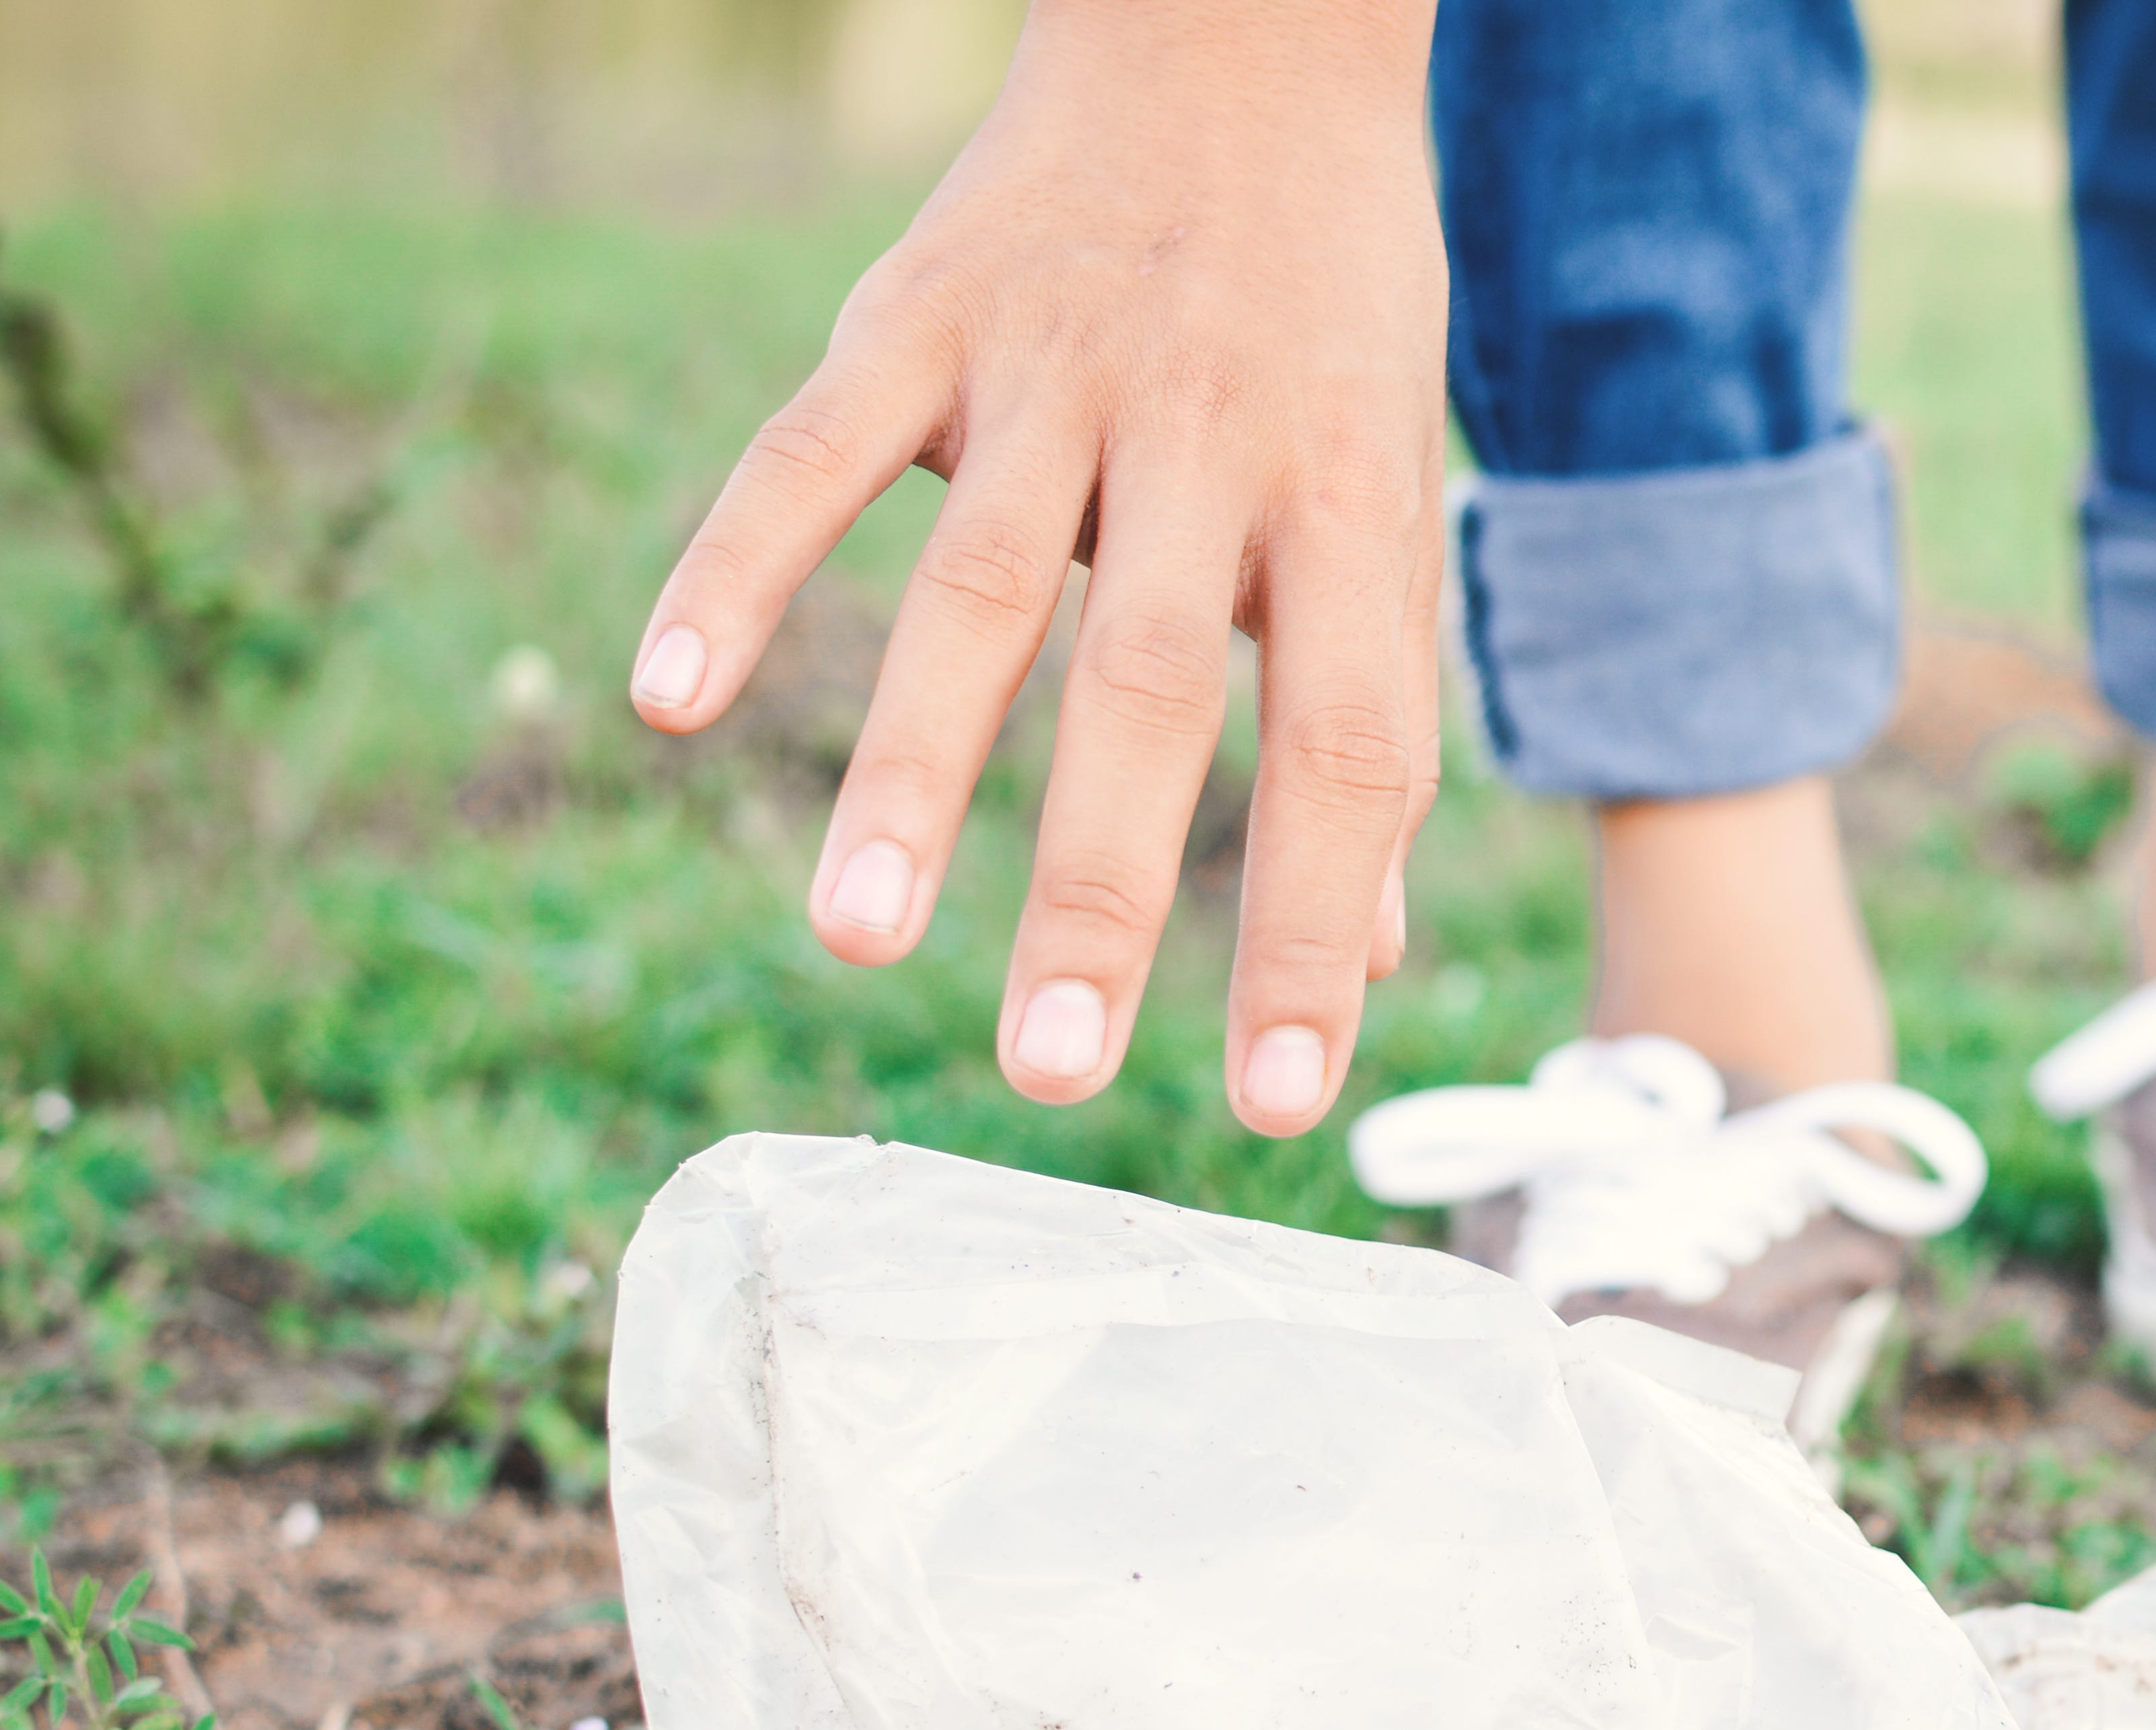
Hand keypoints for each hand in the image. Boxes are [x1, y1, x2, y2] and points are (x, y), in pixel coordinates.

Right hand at [627, 0, 1443, 1136]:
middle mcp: (1211, 438)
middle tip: (1051, 1076)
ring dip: (910, 772)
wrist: (1249, 37)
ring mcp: (1056, 368)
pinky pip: (817, 452)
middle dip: (1100, 890)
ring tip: (855, 945)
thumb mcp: (1387, 494)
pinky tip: (671, 698)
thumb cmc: (1331, 312)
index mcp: (1350, 498)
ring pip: (976, 589)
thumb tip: (1373, 953)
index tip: (1280, 1100)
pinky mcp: (921, 307)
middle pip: (1156, 688)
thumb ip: (1368, 715)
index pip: (1355, 751)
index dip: (1315, 926)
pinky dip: (739, 567)